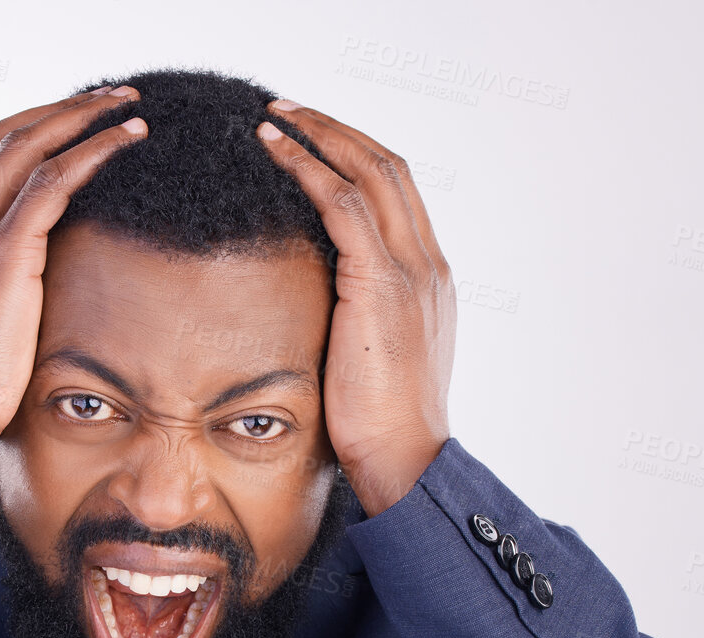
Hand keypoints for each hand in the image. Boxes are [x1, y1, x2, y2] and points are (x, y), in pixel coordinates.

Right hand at [0, 86, 146, 503]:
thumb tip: (20, 310)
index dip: (28, 134)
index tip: (69, 126)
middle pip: (1, 137)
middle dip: (56, 109)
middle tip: (106, 98)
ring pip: (27, 146)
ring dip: (81, 117)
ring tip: (126, 106)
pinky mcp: (2, 258)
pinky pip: (51, 183)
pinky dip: (91, 153)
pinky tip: (126, 141)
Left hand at [256, 102, 454, 516]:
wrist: (405, 460)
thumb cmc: (380, 429)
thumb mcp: (372, 363)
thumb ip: (357, 325)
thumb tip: (318, 319)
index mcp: (429, 280)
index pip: (399, 195)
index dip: (356, 159)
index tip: (315, 143)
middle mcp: (427, 264)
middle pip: (389, 166)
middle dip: (337, 130)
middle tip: (289, 110)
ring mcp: (410, 270)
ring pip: (369, 170)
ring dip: (319, 134)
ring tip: (274, 118)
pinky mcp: (381, 283)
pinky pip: (344, 203)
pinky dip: (308, 166)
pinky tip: (275, 151)